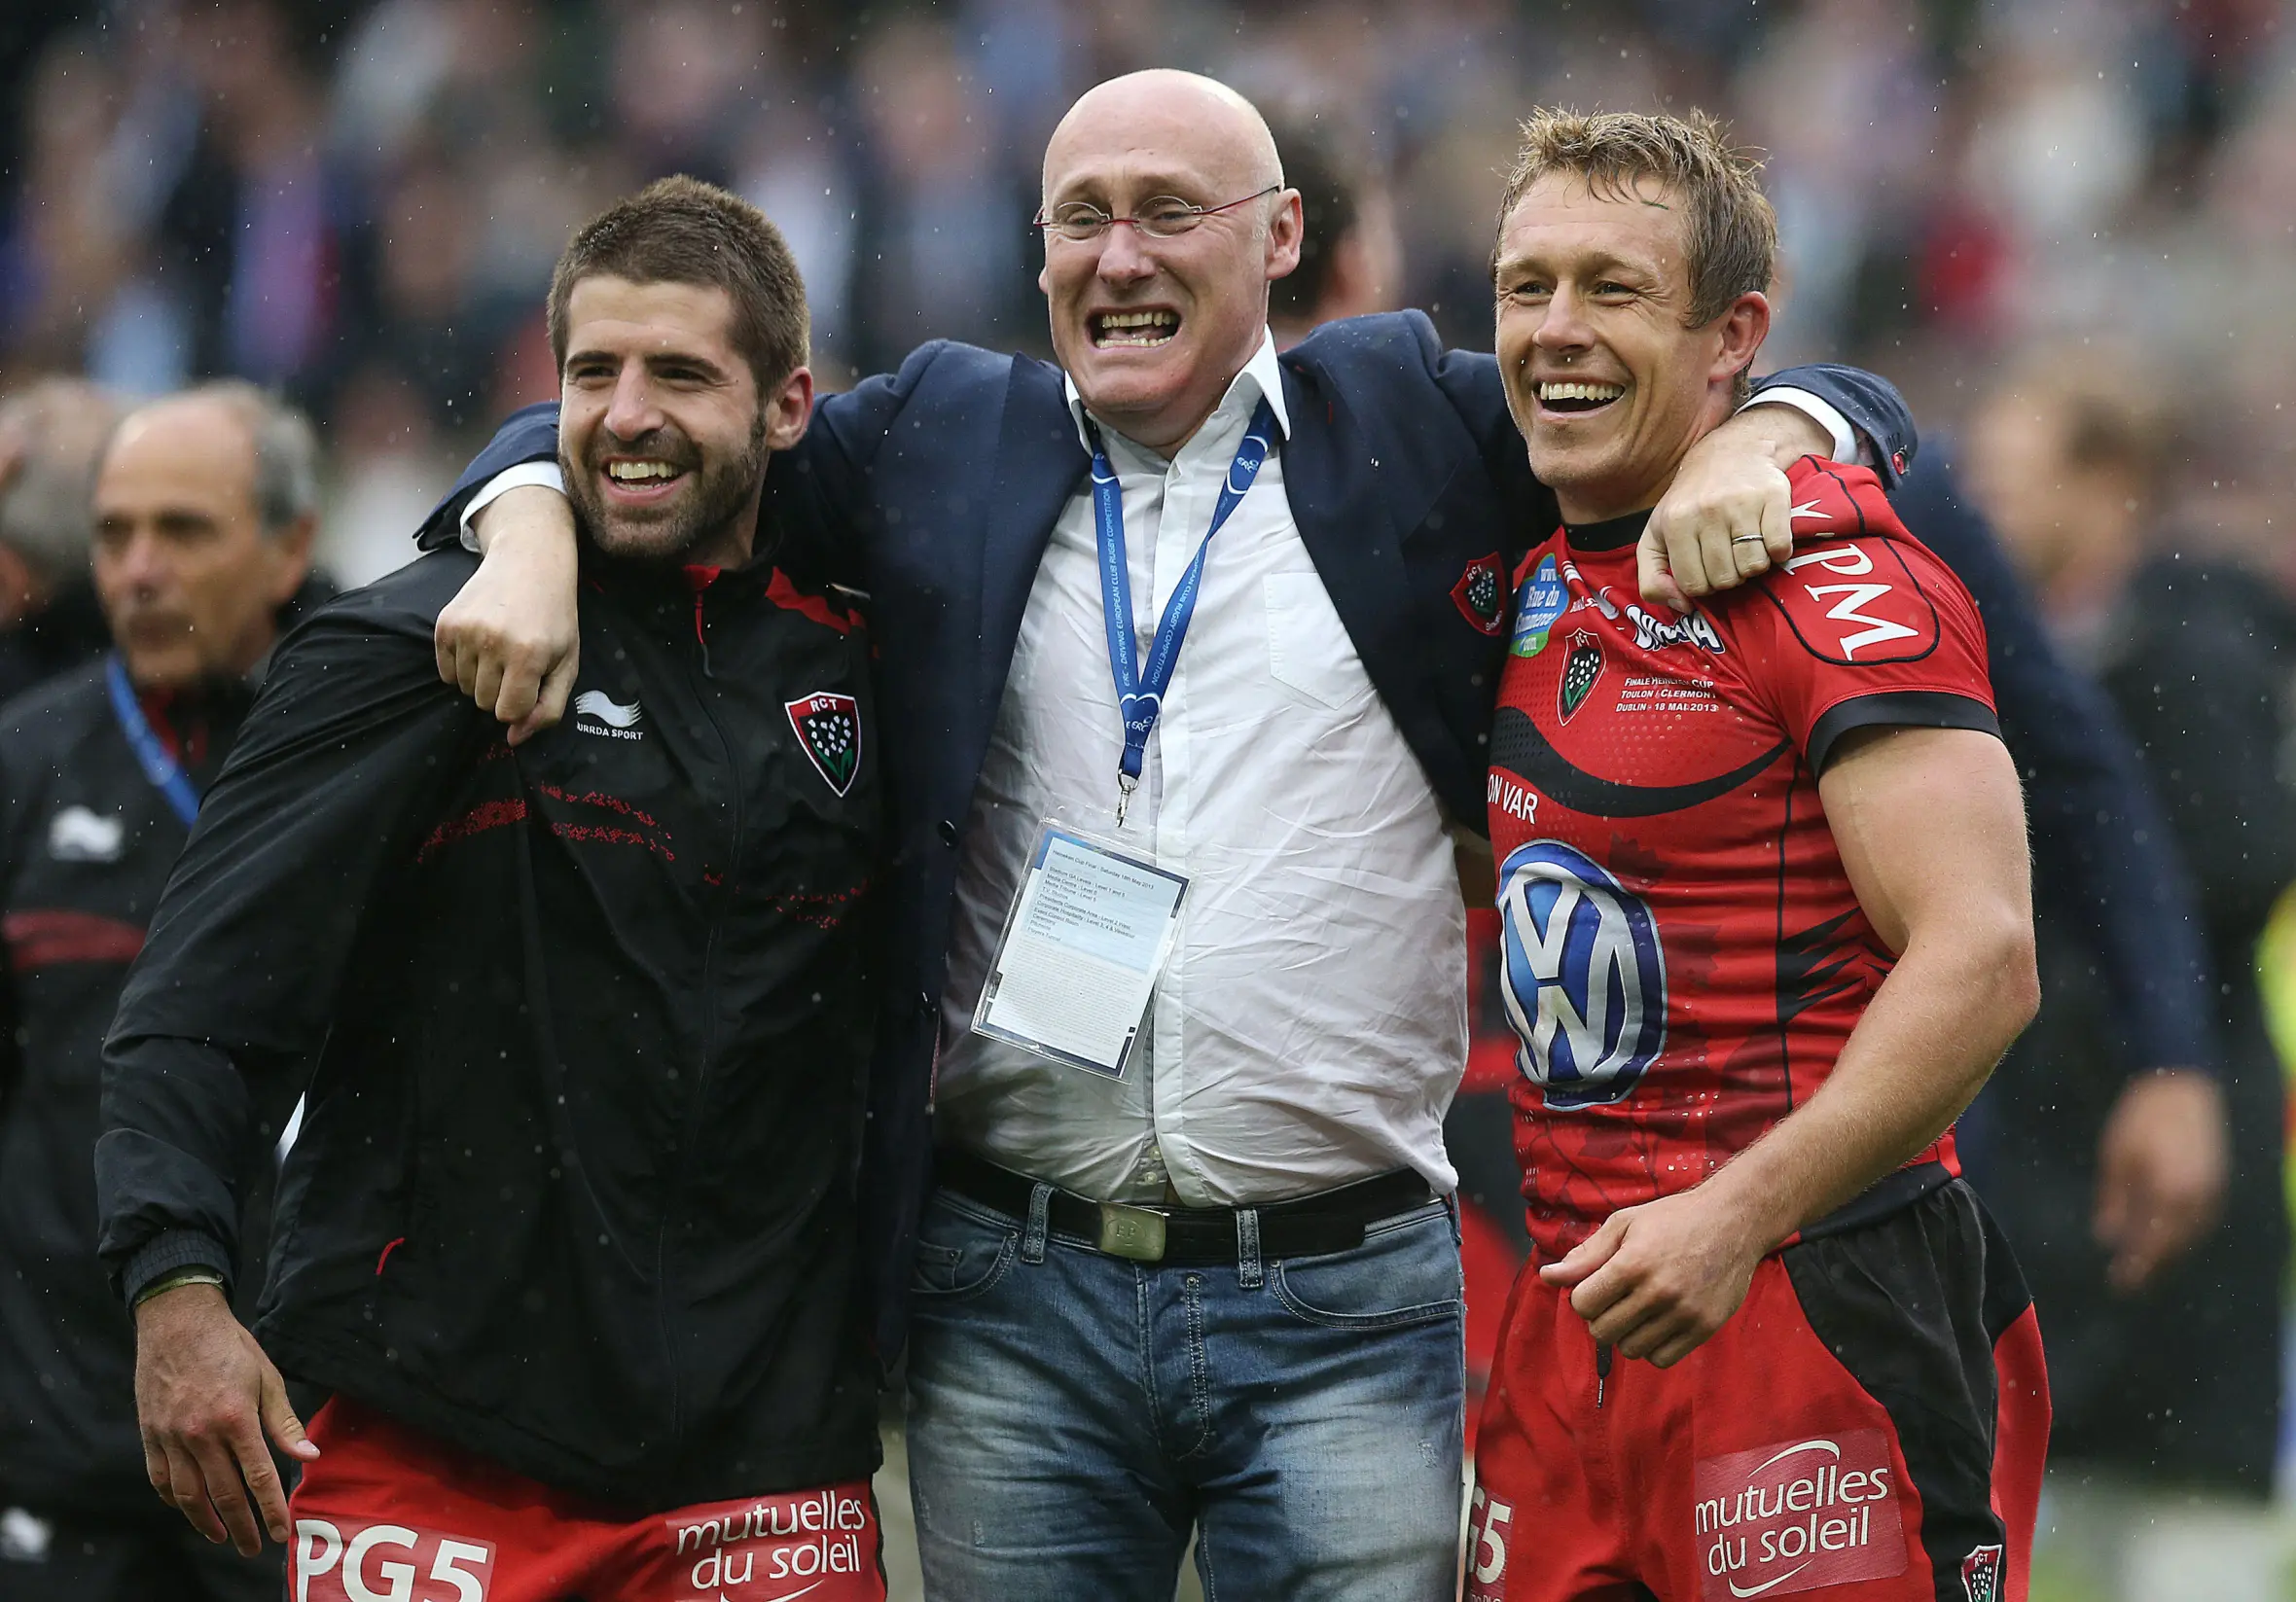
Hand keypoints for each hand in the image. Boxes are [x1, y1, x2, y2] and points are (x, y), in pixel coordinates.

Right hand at [133, 1282, 316, 1553]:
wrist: (178, 1322)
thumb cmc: (231, 1347)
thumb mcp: (268, 1378)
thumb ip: (284, 1422)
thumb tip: (309, 1456)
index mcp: (235, 1418)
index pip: (258, 1476)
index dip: (270, 1508)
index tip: (279, 1532)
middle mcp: (200, 1433)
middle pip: (222, 1494)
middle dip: (240, 1526)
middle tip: (252, 1547)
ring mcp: (170, 1436)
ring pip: (187, 1494)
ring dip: (205, 1521)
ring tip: (222, 1536)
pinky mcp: (150, 1434)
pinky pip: (160, 1479)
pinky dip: (174, 1500)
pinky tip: (189, 1509)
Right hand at [434, 486, 580, 743]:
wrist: (529, 562)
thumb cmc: (554, 618)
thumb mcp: (567, 663)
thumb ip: (548, 709)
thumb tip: (513, 738)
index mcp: (527, 655)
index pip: (508, 712)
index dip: (521, 704)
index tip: (531, 682)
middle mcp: (492, 642)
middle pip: (483, 703)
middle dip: (501, 691)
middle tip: (516, 661)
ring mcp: (464, 631)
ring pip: (462, 689)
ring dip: (480, 679)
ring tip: (499, 649)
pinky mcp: (444, 624)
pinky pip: (444, 672)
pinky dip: (460, 668)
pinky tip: (480, 645)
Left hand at [1538, 1187, 1769, 1366]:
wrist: (1734, 1221)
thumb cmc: (1672, 1219)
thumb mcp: (1624, 1224)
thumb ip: (1586, 1255)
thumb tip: (1548, 1277)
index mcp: (1632, 1263)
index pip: (1582, 1304)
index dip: (1582, 1296)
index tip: (1596, 1285)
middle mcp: (1658, 1292)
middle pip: (1602, 1332)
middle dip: (1600, 1317)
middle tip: (1616, 1299)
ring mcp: (1684, 1313)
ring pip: (1631, 1350)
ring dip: (1626, 1333)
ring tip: (1638, 1309)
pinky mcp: (1705, 1327)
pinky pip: (1662, 1359)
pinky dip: (1652, 1347)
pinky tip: (1657, 1323)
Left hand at [1637, 403, 1830, 611]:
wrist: (1729, 452)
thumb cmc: (1690, 502)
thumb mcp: (1656, 536)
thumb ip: (1652, 578)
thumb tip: (1682, 607)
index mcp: (1674, 523)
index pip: (1693, 585)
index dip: (1702, 584)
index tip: (1705, 568)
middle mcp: (1706, 511)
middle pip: (1725, 579)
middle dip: (1728, 576)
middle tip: (1728, 556)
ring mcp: (1741, 503)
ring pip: (1753, 567)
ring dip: (1753, 565)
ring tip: (1746, 547)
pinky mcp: (1774, 496)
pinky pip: (1780, 549)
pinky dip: (1778, 553)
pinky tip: (1767, 538)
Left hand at [2094, 1069, 2228, 1292]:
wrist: (2182, 1087)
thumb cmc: (2140, 1119)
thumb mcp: (2116, 1157)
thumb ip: (2112, 1200)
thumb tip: (2107, 1239)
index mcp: (2168, 1194)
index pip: (2152, 1245)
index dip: (2136, 1267)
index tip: (2119, 1283)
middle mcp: (2196, 1199)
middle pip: (2173, 1245)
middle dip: (2151, 1264)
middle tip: (2128, 1279)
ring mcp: (2211, 1192)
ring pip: (2189, 1235)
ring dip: (2168, 1251)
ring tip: (2144, 1261)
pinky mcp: (2217, 1182)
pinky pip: (2200, 1220)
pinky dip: (2182, 1232)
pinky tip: (2165, 1234)